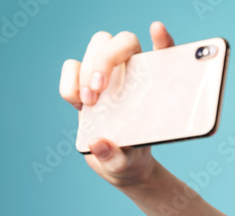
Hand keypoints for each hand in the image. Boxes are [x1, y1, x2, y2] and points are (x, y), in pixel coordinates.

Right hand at [59, 21, 174, 187]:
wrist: (117, 164)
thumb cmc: (131, 160)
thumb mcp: (127, 166)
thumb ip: (116, 158)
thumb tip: (99, 144)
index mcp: (156, 88)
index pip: (165, 54)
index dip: (162, 39)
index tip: (157, 30)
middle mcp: (134, 75)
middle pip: (123, 41)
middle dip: (107, 57)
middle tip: (100, 87)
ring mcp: (109, 77)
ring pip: (98, 46)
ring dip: (88, 67)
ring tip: (90, 102)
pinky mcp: (84, 84)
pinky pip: (71, 66)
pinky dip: (69, 81)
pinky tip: (78, 104)